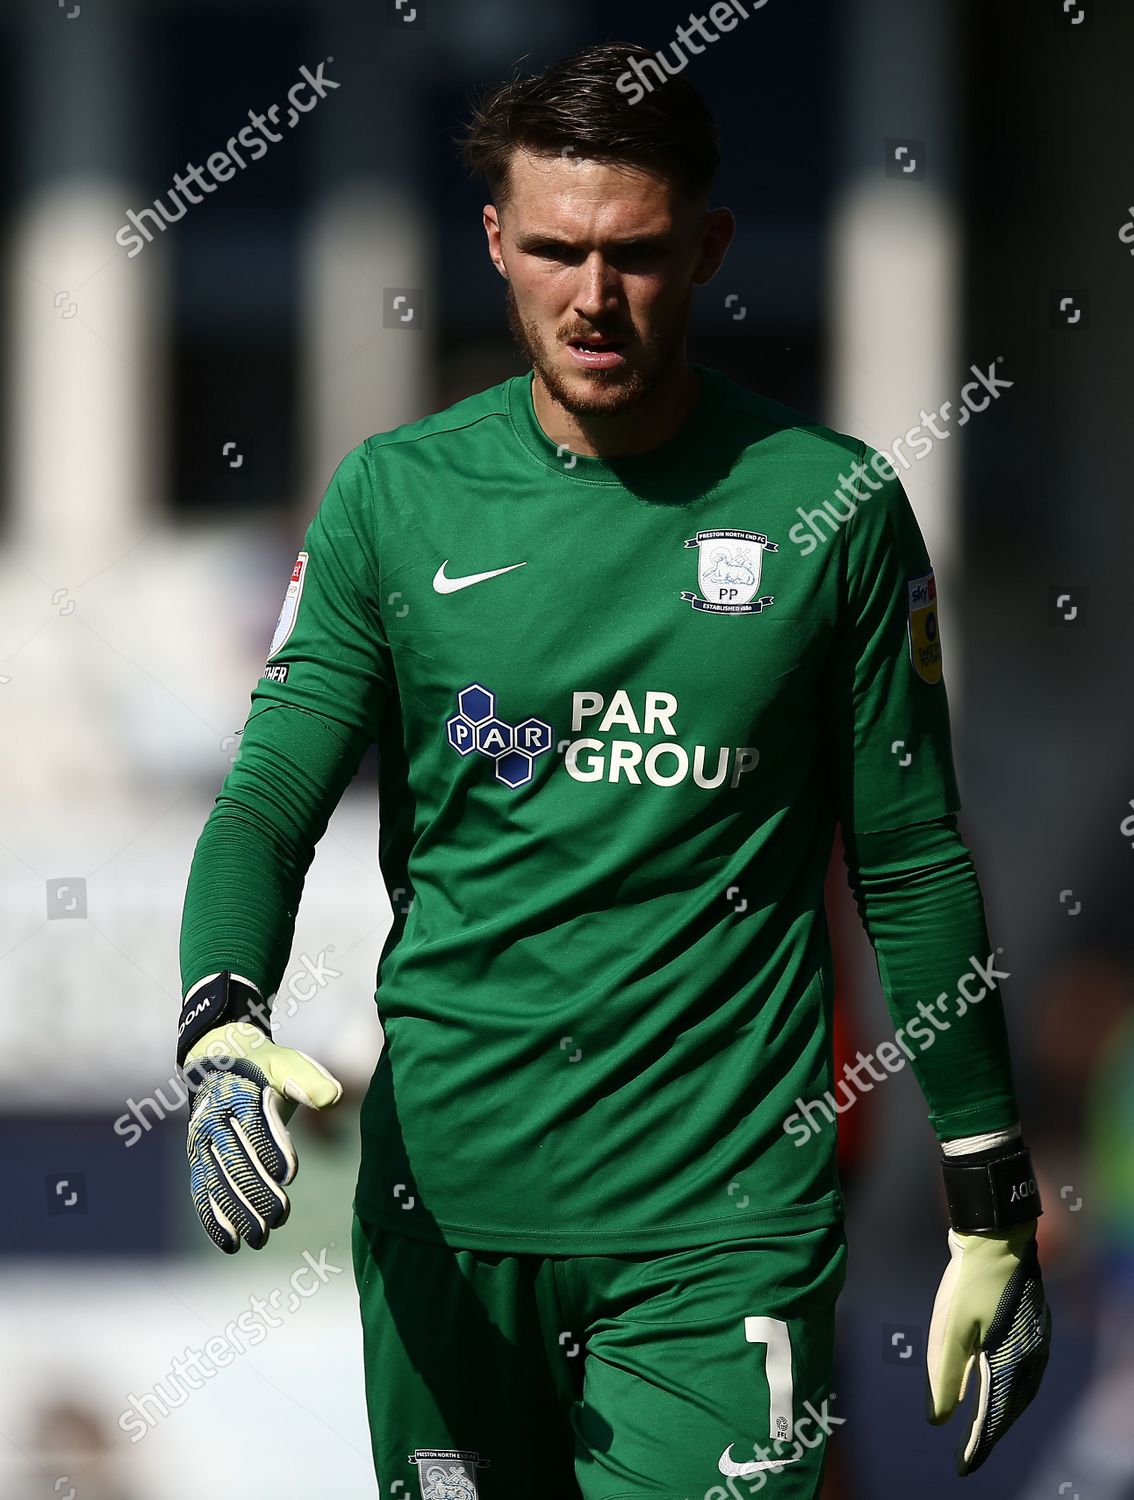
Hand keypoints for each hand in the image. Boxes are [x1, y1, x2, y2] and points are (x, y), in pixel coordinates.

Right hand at [184, 1020, 341, 1252]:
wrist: (221, 1063)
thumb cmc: (265, 1069)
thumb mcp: (287, 1063)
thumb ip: (309, 1081)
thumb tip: (333, 1099)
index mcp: (239, 1093)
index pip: (253, 1123)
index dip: (270, 1147)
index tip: (288, 1174)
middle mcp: (214, 1119)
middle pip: (234, 1159)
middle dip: (256, 1190)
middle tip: (280, 1216)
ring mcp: (202, 1142)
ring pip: (216, 1181)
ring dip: (236, 1211)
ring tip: (260, 1238)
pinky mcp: (198, 1161)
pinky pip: (202, 1191)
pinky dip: (213, 1219)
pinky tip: (231, 1244)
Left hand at [926, 1219, 1050, 1474]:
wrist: (996, 1237)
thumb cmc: (970, 1281)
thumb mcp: (951, 1327)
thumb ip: (945, 1374)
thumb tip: (937, 1418)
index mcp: (1011, 1361)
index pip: (993, 1415)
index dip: (977, 1444)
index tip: (962, 1466)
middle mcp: (1030, 1356)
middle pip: (1010, 1407)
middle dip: (990, 1431)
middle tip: (970, 1452)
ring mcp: (1035, 1341)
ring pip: (1019, 1390)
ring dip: (1002, 1411)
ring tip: (983, 1427)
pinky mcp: (1032, 1327)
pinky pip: (1022, 1370)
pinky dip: (1009, 1387)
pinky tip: (996, 1386)